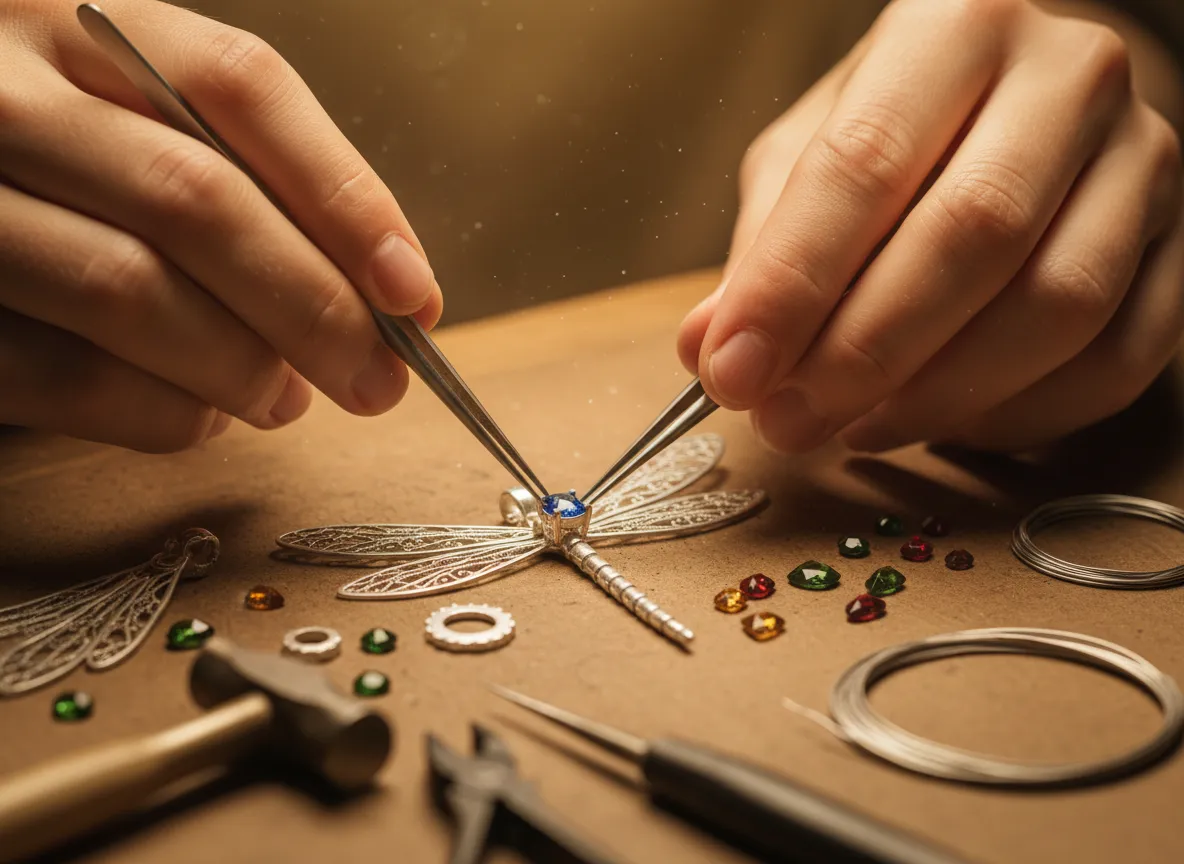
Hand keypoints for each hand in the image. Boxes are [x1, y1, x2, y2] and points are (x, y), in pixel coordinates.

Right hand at [0, 0, 441, 451]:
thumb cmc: (66, 175)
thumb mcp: (134, 125)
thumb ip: (234, 174)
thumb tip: (380, 294)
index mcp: (76, 22)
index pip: (241, 87)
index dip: (346, 197)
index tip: (412, 291)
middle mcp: (0, 92)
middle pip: (194, 196)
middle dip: (313, 306)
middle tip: (378, 381)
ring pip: (127, 290)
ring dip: (241, 368)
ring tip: (288, 401)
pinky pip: (65, 375)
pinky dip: (161, 413)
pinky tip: (204, 416)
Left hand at [679, 0, 1183, 451]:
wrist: (1031, 108)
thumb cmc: (901, 132)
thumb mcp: (805, 156)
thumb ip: (762, 247)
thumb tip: (708, 347)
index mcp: (956, 26)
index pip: (865, 162)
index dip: (792, 283)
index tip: (733, 371)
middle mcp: (1069, 77)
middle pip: (971, 235)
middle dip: (862, 352)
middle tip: (786, 420)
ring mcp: (1145, 161)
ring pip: (1057, 305)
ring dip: (938, 394)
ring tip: (852, 428)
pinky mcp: (1183, 247)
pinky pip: (1117, 360)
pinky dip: (1019, 415)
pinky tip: (943, 425)